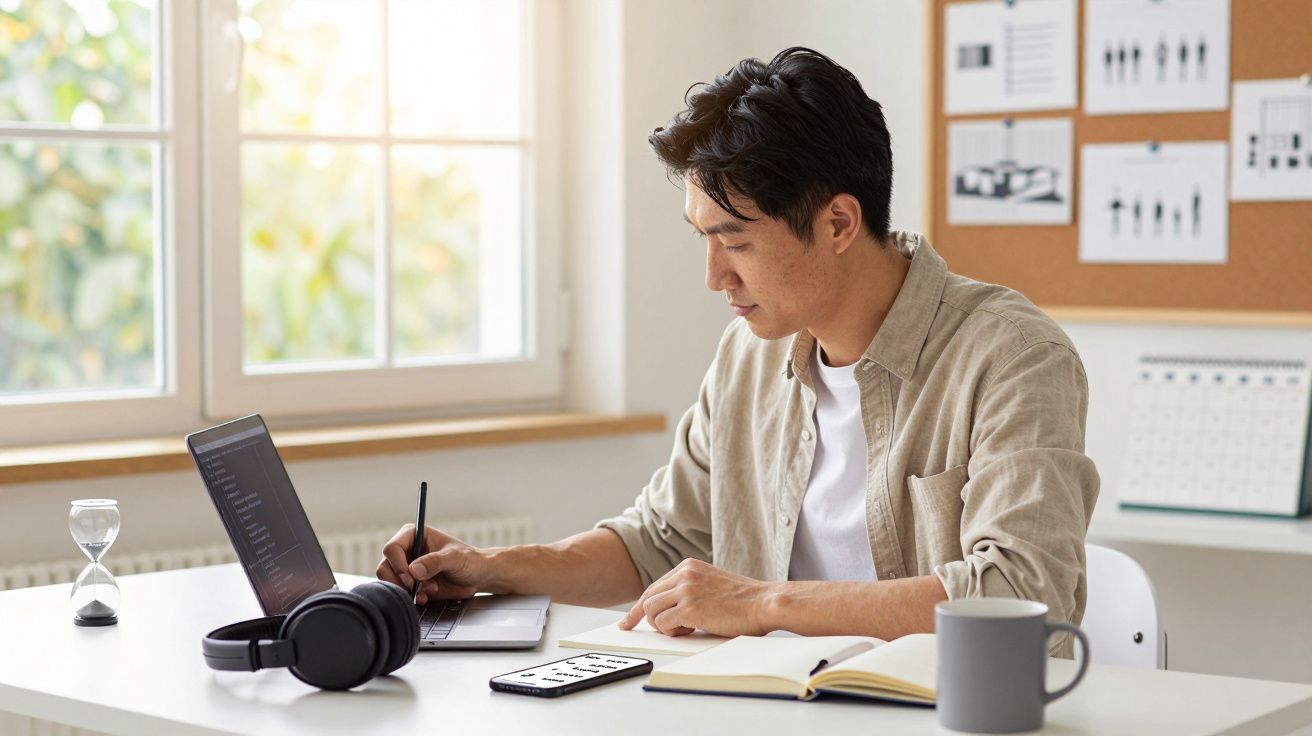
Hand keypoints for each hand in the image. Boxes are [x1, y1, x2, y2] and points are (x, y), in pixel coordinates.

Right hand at [376, 525, 491, 604]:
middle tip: (418, 588)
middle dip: (401, 581)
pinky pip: (399, 592)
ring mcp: (407, 568)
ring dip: (407, 591)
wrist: (478, 576)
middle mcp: (407, 551)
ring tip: (428, 590)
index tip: (411, 578)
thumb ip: (435, 561)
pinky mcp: (411, 584)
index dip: (398, 565)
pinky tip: (427, 596)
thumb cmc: (470, 560)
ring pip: (389, 581)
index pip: (392, 548)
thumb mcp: (455, 558)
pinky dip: (411, 598)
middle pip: (385, 567)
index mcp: (414, 535)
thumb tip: (414, 570)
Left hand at [617, 558, 777, 637]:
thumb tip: (670, 609)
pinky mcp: (689, 607)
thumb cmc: (745, 600)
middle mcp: (684, 574)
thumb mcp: (712, 584)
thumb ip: (691, 589)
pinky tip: (688, 630)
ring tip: (683, 629)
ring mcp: (685, 589)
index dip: (640, 605)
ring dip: (662, 625)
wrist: (764, 603)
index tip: (629, 619)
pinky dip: (671, 632)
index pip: (655, 586)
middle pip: (647, 597)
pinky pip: (663, 623)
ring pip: (651, 610)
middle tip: (631, 628)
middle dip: (639, 616)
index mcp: (689, 566)